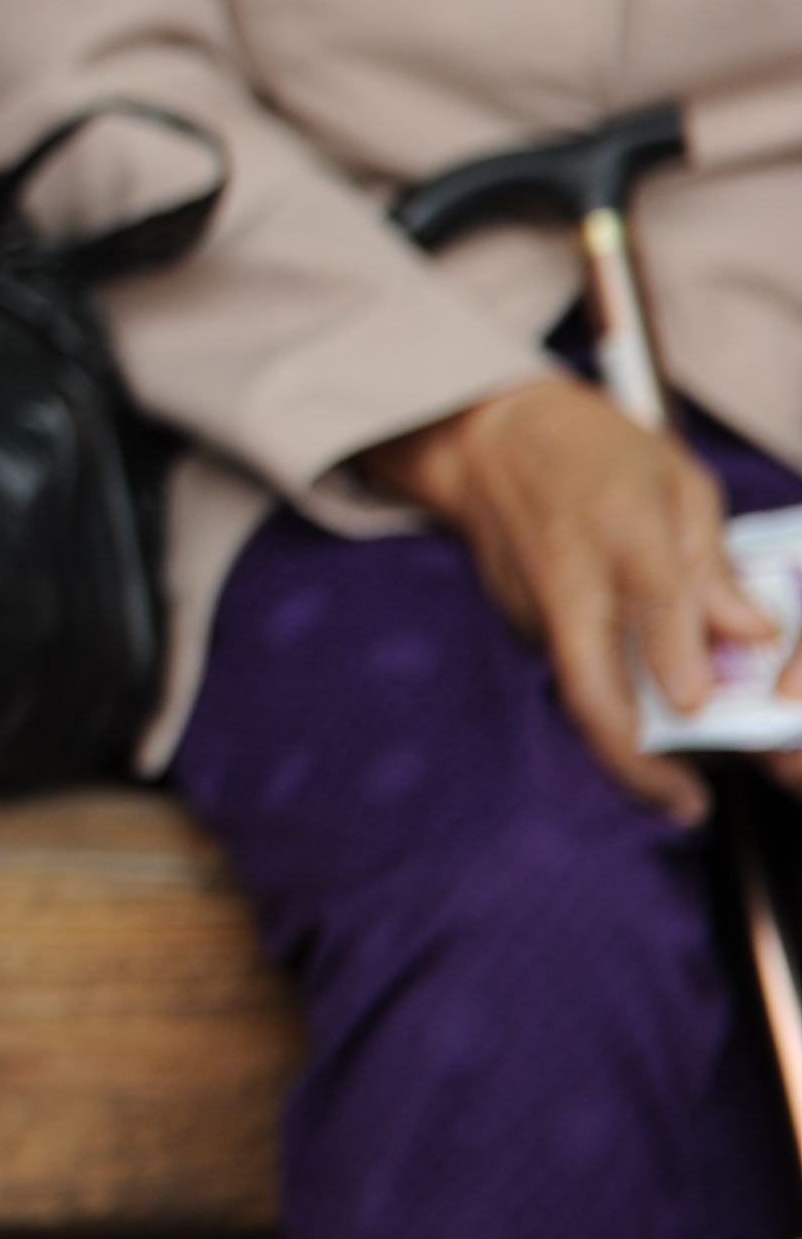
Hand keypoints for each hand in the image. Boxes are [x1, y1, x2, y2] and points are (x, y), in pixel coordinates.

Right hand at [364, 376, 773, 821]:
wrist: (486, 437)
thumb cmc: (594, 451)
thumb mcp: (677, 481)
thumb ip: (711, 562)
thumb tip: (752, 633)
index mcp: (621, 523)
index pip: (650, 595)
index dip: (674, 652)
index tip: (694, 706)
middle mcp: (571, 575)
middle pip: (588, 681)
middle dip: (632, 757)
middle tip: (683, 801)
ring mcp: (536, 606)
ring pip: (586, 691)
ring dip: (633, 739)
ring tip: (675, 775)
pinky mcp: (519, 623)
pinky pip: (577, 670)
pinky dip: (614, 697)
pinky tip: (643, 698)